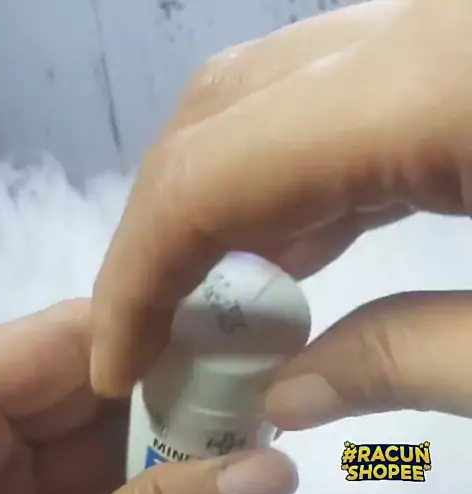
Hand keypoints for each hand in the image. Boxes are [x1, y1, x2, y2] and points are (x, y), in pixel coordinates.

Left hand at [0, 300, 295, 493]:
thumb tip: (279, 470)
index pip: (64, 339)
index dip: (156, 336)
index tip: (250, 349)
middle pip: (84, 382)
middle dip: (170, 396)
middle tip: (269, 400)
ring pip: (90, 433)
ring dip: (162, 444)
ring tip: (252, 442)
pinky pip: (83, 480)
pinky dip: (137, 487)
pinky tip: (202, 487)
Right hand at [89, 0, 471, 398]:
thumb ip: (413, 362)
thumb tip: (290, 394)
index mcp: (436, 87)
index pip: (217, 174)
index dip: (139, 277)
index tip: (118, 365)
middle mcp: (418, 30)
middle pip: (223, 112)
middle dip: (163, 231)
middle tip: (151, 332)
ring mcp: (438, 31)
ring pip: (276, 97)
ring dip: (223, 202)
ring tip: (209, 307)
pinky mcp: (455, 55)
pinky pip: (344, 104)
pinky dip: (297, 181)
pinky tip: (292, 251)